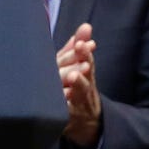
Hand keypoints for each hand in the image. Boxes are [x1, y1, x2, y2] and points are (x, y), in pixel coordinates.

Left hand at [58, 23, 100, 148]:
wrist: (87, 122)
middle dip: (80, 74)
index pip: (86, 61)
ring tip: (73, 80)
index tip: (81, 45)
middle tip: (75, 70)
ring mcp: (78, 106)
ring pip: (77, 98)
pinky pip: (65, 115)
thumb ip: (81, 49)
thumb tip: (85, 27)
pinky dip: (65, 110)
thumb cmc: (80, 89)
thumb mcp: (82, 68)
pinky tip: (61, 104)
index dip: (84, 53)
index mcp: (86, 75)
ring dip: (76, 89)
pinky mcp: (69, 120)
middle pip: (84, 81)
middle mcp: (85, 91)